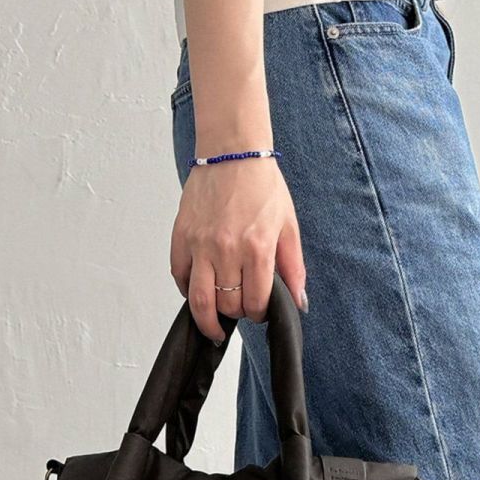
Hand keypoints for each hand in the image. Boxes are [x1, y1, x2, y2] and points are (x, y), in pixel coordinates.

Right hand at [170, 158, 306, 341]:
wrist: (232, 153)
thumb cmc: (262, 186)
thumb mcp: (288, 226)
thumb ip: (293, 268)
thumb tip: (299, 303)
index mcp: (257, 247)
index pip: (255, 301)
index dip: (259, 314)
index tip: (259, 311)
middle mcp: (227, 249)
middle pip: (228, 304)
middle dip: (236, 314)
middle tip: (240, 309)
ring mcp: (201, 244)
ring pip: (199, 299)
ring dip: (207, 319)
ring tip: (214, 326)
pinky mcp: (181, 236)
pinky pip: (179, 275)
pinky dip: (187, 290)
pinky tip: (198, 292)